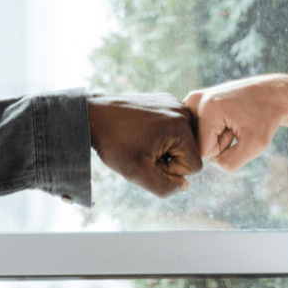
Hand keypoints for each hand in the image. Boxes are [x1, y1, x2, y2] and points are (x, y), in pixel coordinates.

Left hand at [88, 92, 202, 196]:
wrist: (93, 113)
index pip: (194, 166)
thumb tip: (185, 184)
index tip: (148, 161)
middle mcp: (183, 111)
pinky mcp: (166, 100)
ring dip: (165, 148)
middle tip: (143, 151)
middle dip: (169, 159)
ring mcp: (175, 103)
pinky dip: (161, 135)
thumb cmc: (113, 142)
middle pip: (190, 152)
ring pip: (182, 141)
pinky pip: (174, 128)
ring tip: (142, 142)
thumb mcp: (137, 173)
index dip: (171, 171)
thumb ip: (165, 187)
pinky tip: (142, 132)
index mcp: (181, 127)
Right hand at [181, 74, 287, 171]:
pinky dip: (212, 128)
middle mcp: (195, 100)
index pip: (203, 150)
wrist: (271, 94)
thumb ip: (231, 162)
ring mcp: (193, 98)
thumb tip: (212, 162)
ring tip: (232, 121)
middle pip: (198, 143)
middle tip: (236, 126)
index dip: (223, 148)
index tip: (237, 132)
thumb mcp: (255, 145)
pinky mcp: (195, 99)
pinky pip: (198, 128)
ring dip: (215, 135)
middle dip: (218, 141)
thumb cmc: (265, 118)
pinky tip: (226, 117)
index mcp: (208, 108)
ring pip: (198, 136)